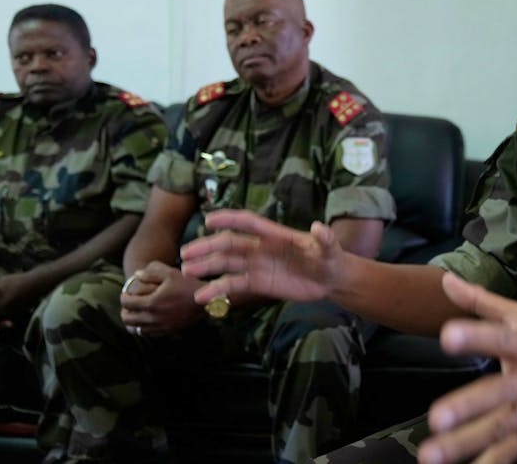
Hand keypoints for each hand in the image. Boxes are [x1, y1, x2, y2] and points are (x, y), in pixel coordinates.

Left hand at [119, 261, 204, 335]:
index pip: (126, 303)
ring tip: (136, 312)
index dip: (123, 297)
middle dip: (125, 310)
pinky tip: (147, 319)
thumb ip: (151, 273)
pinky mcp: (167, 331)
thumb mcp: (170, 273)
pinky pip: (147, 333)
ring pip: (135, 329)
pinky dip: (143, 327)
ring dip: (132, 320)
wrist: (207, 301)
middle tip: (129, 304)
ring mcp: (160, 326)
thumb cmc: (188, 284)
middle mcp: (154, 318)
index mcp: (152, 302)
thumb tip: (136, 274)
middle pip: (127, 319)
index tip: (126, 293)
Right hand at [180, 209, 342, 305]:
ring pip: (226, 264)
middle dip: (207, 247)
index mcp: (275, 234)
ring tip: (187, 271)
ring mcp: (256, 265)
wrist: (330, 279)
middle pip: (229, 244)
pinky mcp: (257, 283)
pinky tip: (202, 297)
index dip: (229, 219)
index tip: (209, 220)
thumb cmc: (329, 258)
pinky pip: (234, 285)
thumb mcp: (330, 248)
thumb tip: (319, 227)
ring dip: (206, 267)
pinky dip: (217, 290)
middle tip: (186, 253)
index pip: (248, 223)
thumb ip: (324, 238)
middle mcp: (260, 247)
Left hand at [418, 273, 516, 463]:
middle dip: (468, 406)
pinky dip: (491, 462)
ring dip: (465, 442)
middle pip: (498, 392)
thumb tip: (445, 280)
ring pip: (499, 427)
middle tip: (437, 418)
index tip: (447, 337)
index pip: (499, 337)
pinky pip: (512, 450)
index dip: (475, 337)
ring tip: (431, 454)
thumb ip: (479, 300)